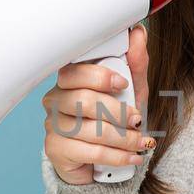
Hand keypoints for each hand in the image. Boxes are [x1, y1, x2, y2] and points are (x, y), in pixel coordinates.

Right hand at [41, 24, 154, 185]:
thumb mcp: (129, 91)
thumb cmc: (111, 120)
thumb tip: (138, 33)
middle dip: (118, 112)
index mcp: (69, 81)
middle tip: (137, 119)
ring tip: (141, 142)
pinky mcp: (56, 150)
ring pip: (91, 129)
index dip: (99, 77)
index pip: (74, 72)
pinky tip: (133, 156)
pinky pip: (91, 152)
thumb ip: (134, 64)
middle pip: (84, 101)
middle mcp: (56, 100)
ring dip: (124, 138)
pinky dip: (119, 156)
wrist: (98, 160)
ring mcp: (53, 126)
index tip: (122, 83)